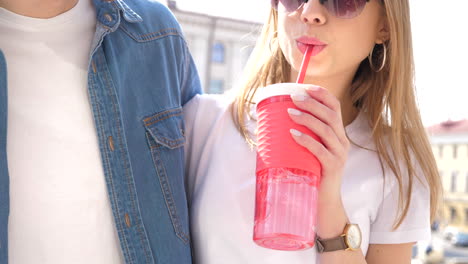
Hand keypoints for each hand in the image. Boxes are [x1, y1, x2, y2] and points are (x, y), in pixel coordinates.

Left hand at [287, 84, 349, 203]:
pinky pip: (321, 150)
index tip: (304, 86)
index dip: (321, 94)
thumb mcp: (309, 151)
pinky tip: (293, 134)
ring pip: (326, 129)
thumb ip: (301, 136)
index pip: (335, 107)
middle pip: (331, 114)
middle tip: (293, 97)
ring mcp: (340, 154)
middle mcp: (342, 141)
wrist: (323, 203)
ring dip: (307, 118)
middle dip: (312, 102)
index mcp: (337, 134)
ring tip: (290, 112)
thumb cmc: (312, 174)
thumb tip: (274, 121)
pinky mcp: (333, 167)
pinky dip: (306, 140)